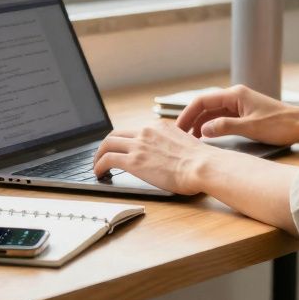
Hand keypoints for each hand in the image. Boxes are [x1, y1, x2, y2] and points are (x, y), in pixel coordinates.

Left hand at [93, 122, 220, 194]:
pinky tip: (99, 173)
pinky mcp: (133, 161)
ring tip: (96, 166)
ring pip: (107, 144)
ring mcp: (139, 145)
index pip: (134, 130)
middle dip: (106, 145)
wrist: (202, 166)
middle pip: (116, 133)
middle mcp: (146, 131)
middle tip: (103, 155)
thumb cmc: (200, 161)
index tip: (121, 148)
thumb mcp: (185, 144)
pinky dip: (99, 165)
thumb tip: (171, 154)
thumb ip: (173, 145)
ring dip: (98, 155)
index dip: (124, 140)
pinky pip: (108, 159)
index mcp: (159, 126)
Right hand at [175, 84, 298, 145]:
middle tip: (180, 134)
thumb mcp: (250, 127)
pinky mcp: (244, 114)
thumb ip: (225, 127)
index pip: (203, 100)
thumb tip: (204, 130)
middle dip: (191, 119)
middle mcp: (236, 97)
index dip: (188, 113)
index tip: (178, 127)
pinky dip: (212, 126)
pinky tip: (207, 136)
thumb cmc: (280, 124)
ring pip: (213, 112)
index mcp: (235, 95)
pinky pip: (222, 118)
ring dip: (201, 123)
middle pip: (206, 105)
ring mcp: (240, 105)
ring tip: (190, 138)